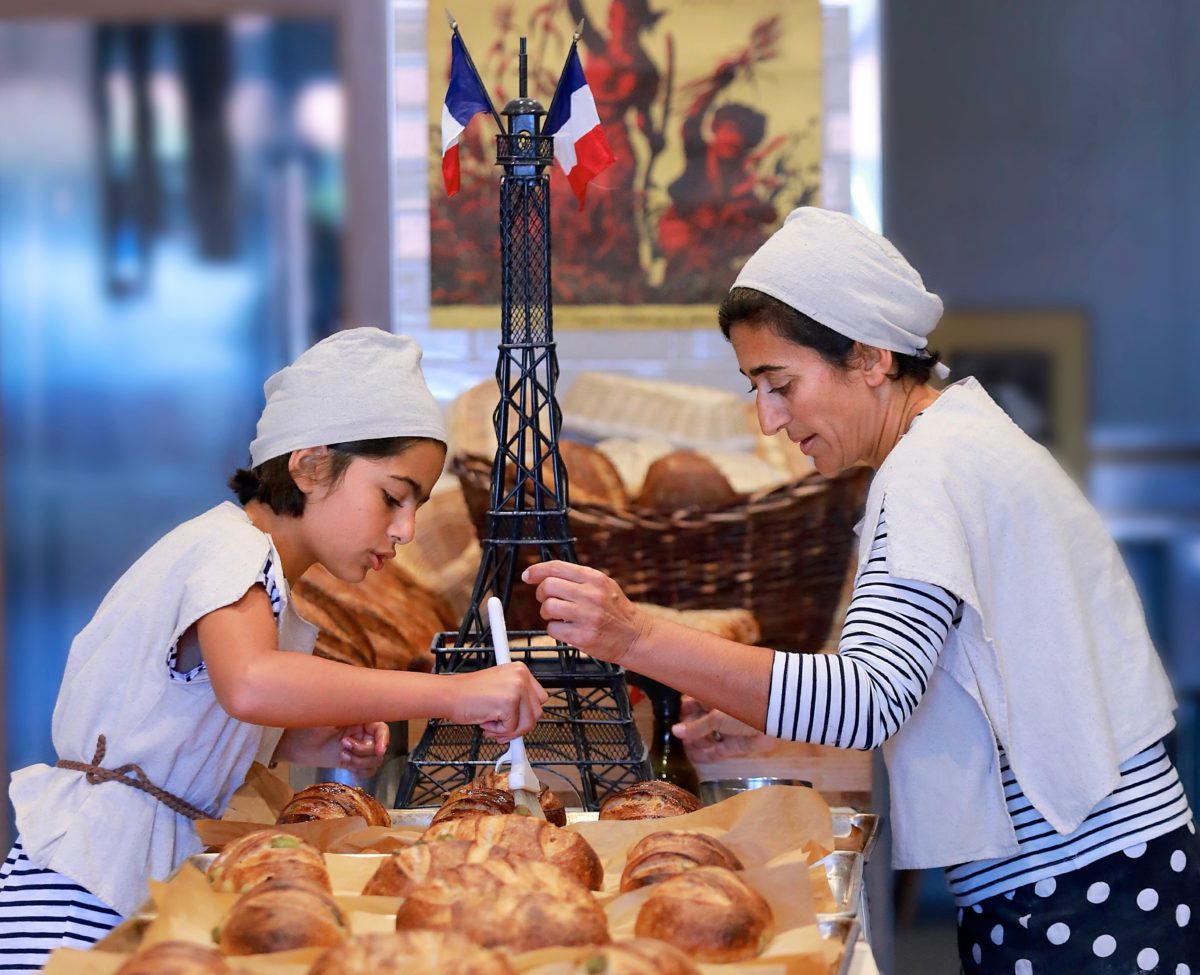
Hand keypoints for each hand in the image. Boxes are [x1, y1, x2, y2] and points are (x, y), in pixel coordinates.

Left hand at [273, 722, 389, 772]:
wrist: (291, 743)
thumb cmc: (306, 724)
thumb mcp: (327, 714)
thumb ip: (346, 711)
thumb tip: (361, 703)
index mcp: (359, 718)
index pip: (381, 728)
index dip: (383, 738)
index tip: (379, 749)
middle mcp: (361, 732)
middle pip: (378, 746)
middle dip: (363, 750)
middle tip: (343, 746)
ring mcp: (356, 747)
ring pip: (374, 760)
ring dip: (360, 761)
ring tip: (342, 754)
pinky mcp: (350, 760)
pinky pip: (367, 770)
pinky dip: (360, 770)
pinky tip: (346, 763)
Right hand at [449, 663, 548, 740]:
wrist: (450, 695)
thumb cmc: (469, 693)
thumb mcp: (499, 687)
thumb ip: (517, 698)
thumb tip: (528, 718)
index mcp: (520, 670)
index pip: (539, 698)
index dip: (527, 713)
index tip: (516, 719)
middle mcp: (521, 676)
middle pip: (536, 712)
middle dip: (520, 726)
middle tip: (502, 728)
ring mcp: (516, 689)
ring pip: (527, 723)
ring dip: (509, 731)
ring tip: (492, 726)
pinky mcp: (509, 703)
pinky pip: (512, 729)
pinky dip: (498, 732)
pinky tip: (486, 723)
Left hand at [522, 561, 650, 664]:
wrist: (636, 636)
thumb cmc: (617, 611)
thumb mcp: (604, 586)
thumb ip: (579, 579)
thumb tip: (546, 575)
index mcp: (595, 578)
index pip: (557, 567)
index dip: (537, 570)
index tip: (527, 576)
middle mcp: (591, 594)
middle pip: (548, 586)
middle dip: (541, 594)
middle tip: (547, 601)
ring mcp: (587, 616)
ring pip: (548, 607)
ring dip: (547, 613)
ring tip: (558, 617)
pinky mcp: (582, 636)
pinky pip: (552, 629)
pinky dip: (554, 630)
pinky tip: (567, 630)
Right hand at [671, 696, 772, 762]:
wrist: (774, 718)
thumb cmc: (741, 707)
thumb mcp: (715, 716)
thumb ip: (695, 727)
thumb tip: (675, 732)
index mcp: (715, 697)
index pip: (694, 703)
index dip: (683, 712)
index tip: (670, 721)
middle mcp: (721, 712)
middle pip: (700, 721)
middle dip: (688, 729)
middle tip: (674, 739)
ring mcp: (729, 729)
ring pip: (709, 736)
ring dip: (696, 742)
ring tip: (683, 749)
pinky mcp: (737, 744)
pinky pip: (719, 750)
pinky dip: (708, 754)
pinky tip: (694, 758)